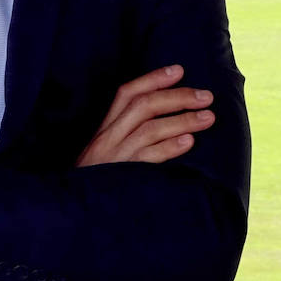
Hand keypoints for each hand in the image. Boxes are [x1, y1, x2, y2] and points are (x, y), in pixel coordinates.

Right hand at [75, 65, 214, 166]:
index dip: (153, 79)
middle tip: (206, 96)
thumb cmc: (95, 180)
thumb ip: (124, 133)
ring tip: (208, 117)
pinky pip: (148, 158)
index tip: (179, 70)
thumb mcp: (103, 151)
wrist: (72, 210)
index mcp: (104, 129)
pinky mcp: (122, 178)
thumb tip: (162, 116)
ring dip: (182, 120)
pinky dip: (169, 147)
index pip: (127, 93)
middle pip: (143, 106)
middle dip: (177, 97)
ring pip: (149, 129)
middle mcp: (108, 138)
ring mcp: (115, 157)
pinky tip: (189, 141)